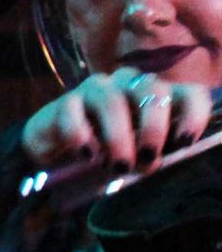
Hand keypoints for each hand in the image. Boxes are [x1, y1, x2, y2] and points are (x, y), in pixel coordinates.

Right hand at [21, 68, 214, 172]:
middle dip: (152, 128)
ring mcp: (98, 89)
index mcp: (159, 98)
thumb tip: (151, 161)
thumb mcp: (135, 157)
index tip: (184, 142)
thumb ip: (149, 155)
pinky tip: (85, 156)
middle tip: (146, 158)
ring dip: (117, 137)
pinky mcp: (66, 100)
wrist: (57, 153)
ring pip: (112, 101)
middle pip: (153, 91)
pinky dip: (81, 136)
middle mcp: (132, 85)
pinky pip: (73, 112)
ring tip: (116, 166)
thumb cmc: (106, 154)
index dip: (193, 114)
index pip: (190, 93)